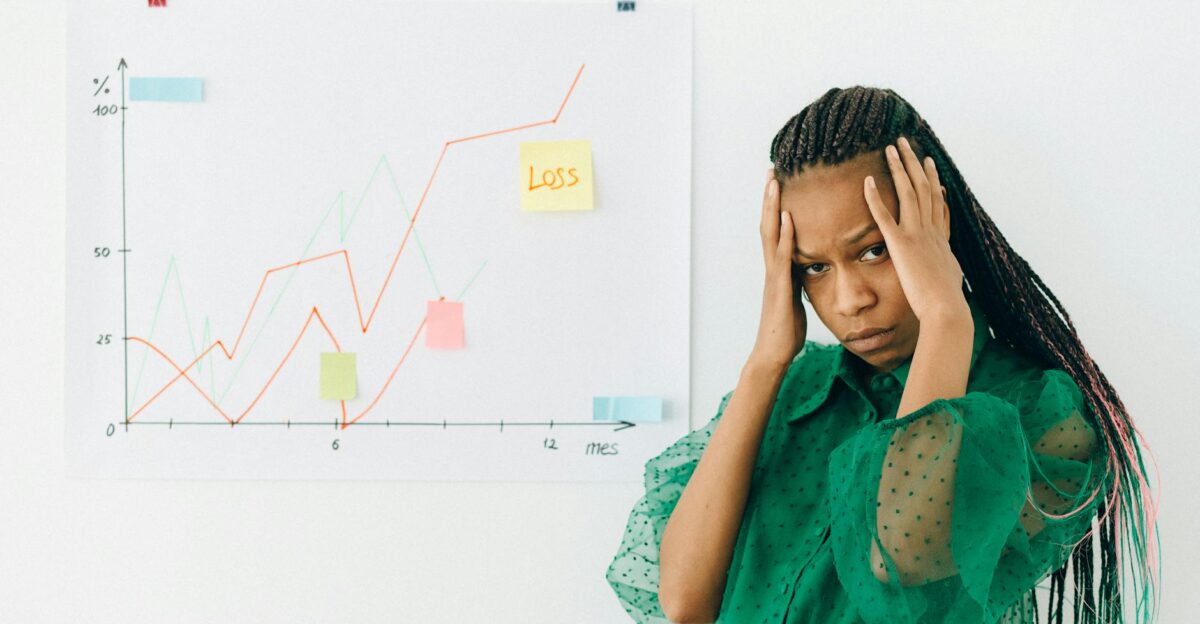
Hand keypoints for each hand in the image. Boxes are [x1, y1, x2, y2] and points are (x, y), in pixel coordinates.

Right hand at [749, 168, 806, 368]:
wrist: (773, 354)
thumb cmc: (786, 331)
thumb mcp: (796, 300)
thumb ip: (799, 281)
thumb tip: (808, 269)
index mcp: (778, 269)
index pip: (775, 230)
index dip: (775, 206)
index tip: (778, 182)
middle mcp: (772, 268)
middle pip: (768, 224)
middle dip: (769, 197)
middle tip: (772, 170)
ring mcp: (773, 276)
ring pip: (770, 234)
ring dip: (771, 207)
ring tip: (774, 182)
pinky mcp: (779, 287)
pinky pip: (782, 256)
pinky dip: (784, 235)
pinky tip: (787, 217)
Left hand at [864, 137, 967, 322]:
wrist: (946, 309)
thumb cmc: (947, 301)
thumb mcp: (950, 276)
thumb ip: (947, 265)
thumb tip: (951, 265)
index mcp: (940, 237)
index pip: (937, 201)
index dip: (932, 180)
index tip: (928, 163)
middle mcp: (931, 230)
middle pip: (923, 187)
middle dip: (914, 163)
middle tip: (905, 143)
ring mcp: (917, 235)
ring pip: (908, 193)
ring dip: (899, 168)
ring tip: (890, 148)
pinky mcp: (901, 245)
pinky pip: (885, 217)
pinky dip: (875, 198)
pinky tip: (867, 181)